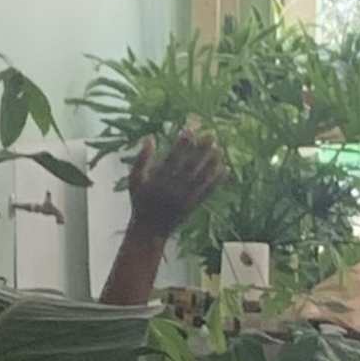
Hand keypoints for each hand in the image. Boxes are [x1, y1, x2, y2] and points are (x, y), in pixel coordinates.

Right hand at [127, 122, 222, 243]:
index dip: (181, 144)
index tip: (189, 129)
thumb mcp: (134, 180)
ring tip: (220, 149)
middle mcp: (172, 189)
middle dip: (200, 150)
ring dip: (211, 163)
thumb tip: (149, 137)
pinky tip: (225, 169)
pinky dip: (216, 181)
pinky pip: (207, 192)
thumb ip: (141, 159)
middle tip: (211, 135)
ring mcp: (184, 198)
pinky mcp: (193, 206)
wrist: (149, 231)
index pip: (172, 159)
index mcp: (157, 181)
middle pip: (189, 166)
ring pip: (200, 178)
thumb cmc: (140, 201)